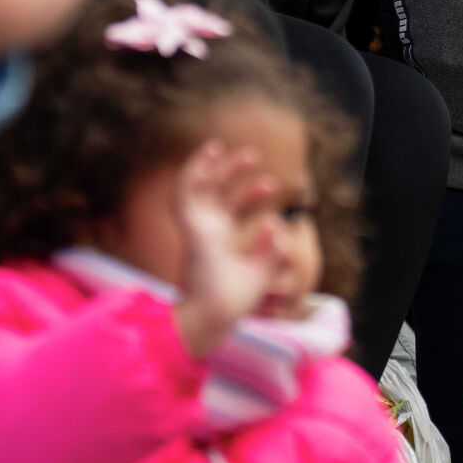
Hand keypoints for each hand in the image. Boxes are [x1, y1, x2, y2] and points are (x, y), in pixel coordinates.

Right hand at [172, 140, 285, 356]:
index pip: (231, 209)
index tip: (272, 185)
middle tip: (253, 155)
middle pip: (213, 193)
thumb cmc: (233, 302)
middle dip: (230, 172)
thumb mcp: (260, 272)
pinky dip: (190, 174)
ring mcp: (196, 230)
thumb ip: (269, 251)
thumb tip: (279, 225)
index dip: (249, 194)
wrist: (215, 317)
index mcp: (219, 241)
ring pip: (193, 188)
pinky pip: (183, 196)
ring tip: (220, 145)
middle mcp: (205, 232)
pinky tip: (204, 156)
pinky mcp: (190, 229)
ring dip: (205, 165)